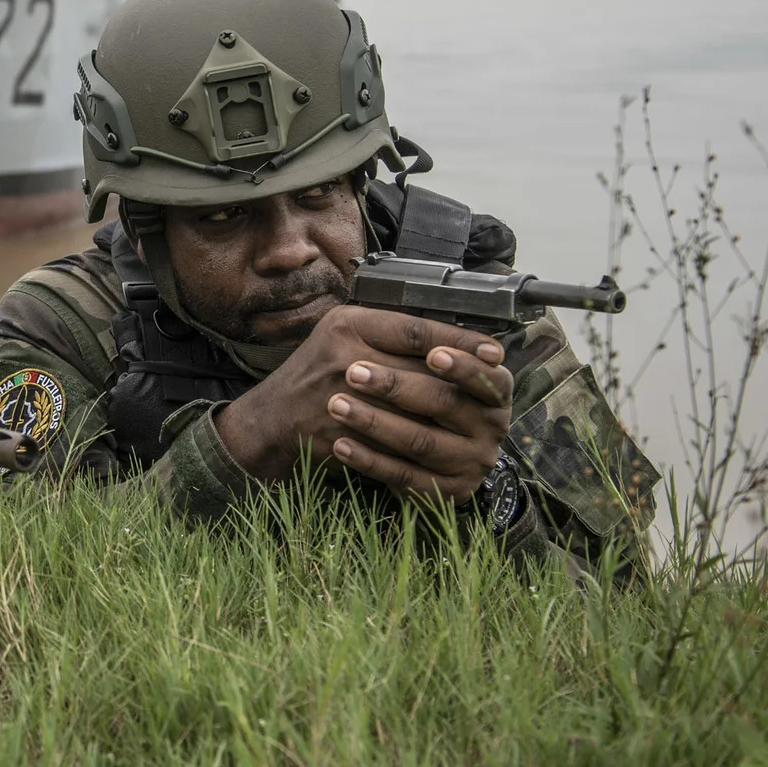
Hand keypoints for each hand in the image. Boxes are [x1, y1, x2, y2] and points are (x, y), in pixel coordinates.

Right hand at [215, 306, 512, 502]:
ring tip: (479, 418)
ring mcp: (340, 393)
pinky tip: (447, 443)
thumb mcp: (341, 339)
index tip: (494, 351)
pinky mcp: (340, 429)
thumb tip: (452, 342)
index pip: (417, 328)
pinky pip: (395, 438)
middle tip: (499, 389)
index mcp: (347, 324)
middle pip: (423, 367)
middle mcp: (343, 353)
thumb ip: (386, 336)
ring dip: (450, 415)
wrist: (268, 424)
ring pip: (416, 405)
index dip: (460, 340)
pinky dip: (424, 442)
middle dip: (464, 381)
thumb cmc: (311, 379)